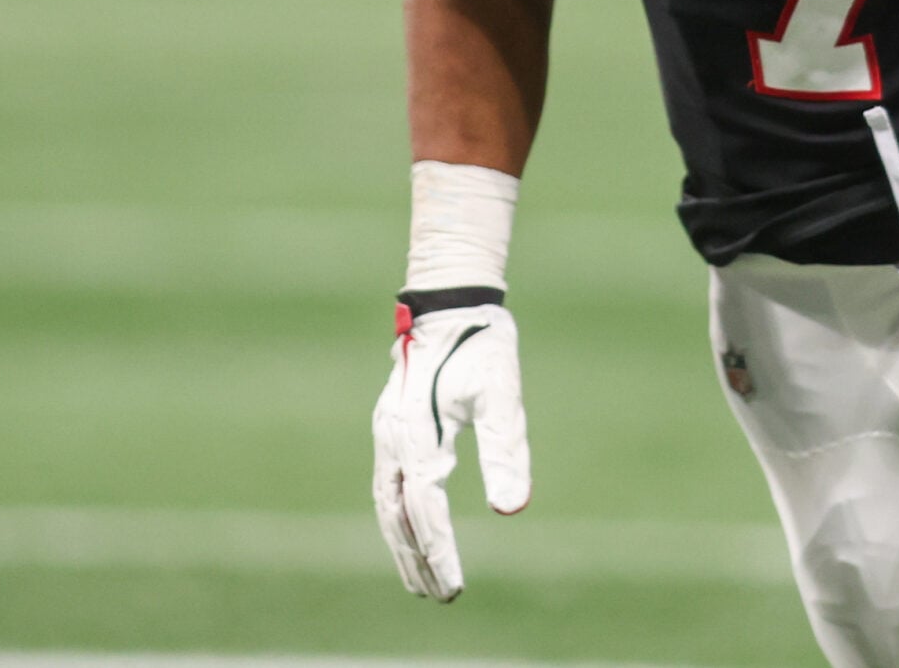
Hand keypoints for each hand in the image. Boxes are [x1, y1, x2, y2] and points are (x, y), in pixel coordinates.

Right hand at [371, 300, 529, 599]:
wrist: (451, 301)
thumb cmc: (482, 345)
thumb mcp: (502, 395)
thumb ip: (505, 450)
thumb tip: (512, 508)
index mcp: (417, 431)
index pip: (425, 506)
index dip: (439, 548)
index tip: (454, 583)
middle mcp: (393, 436)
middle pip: (398, 515)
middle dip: (418, 558)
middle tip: (441, 596)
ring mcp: (387, 432)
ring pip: (387, 504)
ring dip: (403, 544)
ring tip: (421, 581)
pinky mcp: (391, 427)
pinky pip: (388, 485)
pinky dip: (398, 518)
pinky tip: (413, 533)